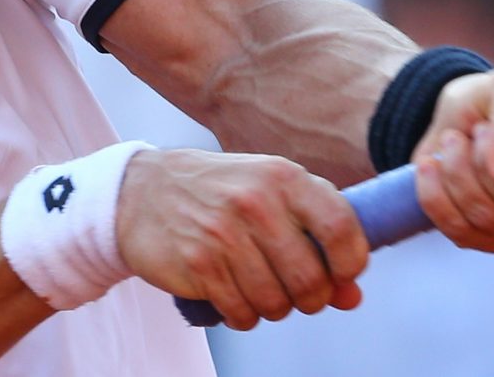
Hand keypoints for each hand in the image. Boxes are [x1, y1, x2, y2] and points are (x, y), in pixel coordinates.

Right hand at [116, 149, 368, 330]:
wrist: (142, 191)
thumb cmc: (220, 194)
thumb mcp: (271, 196)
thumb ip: (316, 238)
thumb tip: (351, 296)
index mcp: (283, 177)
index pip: (341, 228)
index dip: (350, 264)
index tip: (341, 275)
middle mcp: (256, 202)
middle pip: (311, 279)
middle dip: (311, 298)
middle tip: (297, 292)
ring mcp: (224, 234)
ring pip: (277, 303)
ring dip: (275, 308)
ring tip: (261, 290)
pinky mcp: (198, 264)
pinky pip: (242, 314)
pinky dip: (244, 316)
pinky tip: (234, 297)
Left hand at [413, 70, 493, 253]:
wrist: (456, 120)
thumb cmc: (493, 102)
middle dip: (488, 161)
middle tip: (479, 129)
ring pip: (487, 218)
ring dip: (458, 171)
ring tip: (453, 140)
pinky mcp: (489, 239)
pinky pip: (459, 230)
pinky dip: (436, 193)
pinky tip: (433, 165)